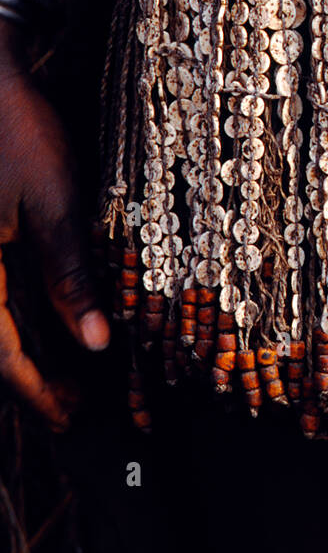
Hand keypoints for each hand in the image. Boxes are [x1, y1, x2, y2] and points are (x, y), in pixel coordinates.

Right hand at [0, 25, 109, 427]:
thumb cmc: (16, 132)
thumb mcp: (52, 204)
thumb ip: (68, 275)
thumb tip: (93, 342)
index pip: (1, 353)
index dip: (36, 392)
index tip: (70, 419)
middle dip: (33, 382)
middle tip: (75, 409)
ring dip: (28, 353)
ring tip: (70, 379)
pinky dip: (24, 317)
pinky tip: (53, 322)